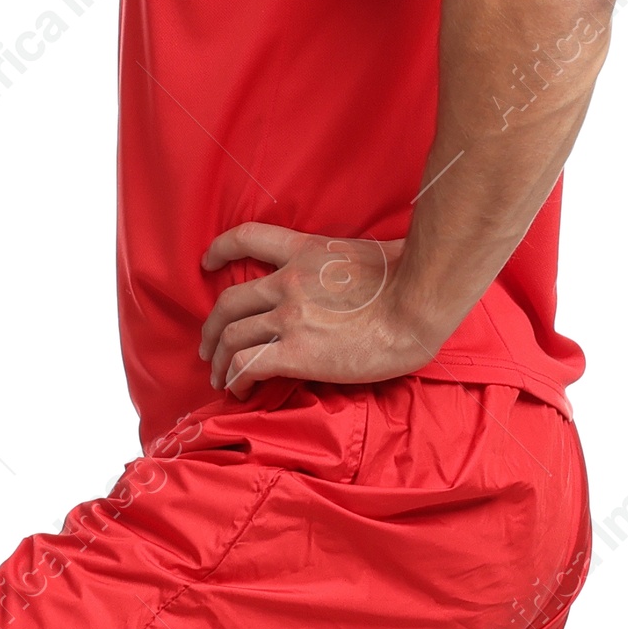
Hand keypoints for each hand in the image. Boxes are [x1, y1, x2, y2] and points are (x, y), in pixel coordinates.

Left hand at [199, 224, 430, 392]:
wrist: (419, 302)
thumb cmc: (410, 279)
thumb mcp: (368, 253)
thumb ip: (345, 263)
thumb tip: (352, 277)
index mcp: (305, 252)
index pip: (248, 238)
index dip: (220, 250)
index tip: (207, 263)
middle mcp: (288, 283)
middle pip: (229, 303)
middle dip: (212, 329)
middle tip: (208, 348)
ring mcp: (290, 318)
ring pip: (232, 338)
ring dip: (220, 361)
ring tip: (220, 379)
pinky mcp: (298, 353)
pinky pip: (249, 366)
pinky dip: (236, 379)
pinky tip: (239, 390)